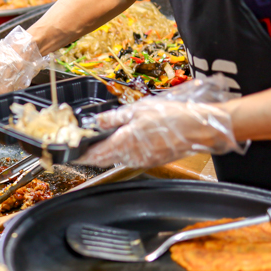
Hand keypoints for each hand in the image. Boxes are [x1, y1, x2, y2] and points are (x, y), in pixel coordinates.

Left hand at [77, 79, 243, 168]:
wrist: (199, 128)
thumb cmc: (172, 116)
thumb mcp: (139, 110)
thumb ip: (115, 117)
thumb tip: (97, 121)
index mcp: (125, 143)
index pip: (95, 154)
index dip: (81, 155)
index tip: (71, 154)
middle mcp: (132, 156)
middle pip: (105, 159)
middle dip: (93, 154)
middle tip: (83, 146)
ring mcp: (143, 160)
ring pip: (119, 159)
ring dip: (109, 152)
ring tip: (102, 142)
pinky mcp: (153, 160)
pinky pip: (132, 158)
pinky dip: (124, 152)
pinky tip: (125, 142)